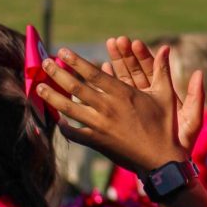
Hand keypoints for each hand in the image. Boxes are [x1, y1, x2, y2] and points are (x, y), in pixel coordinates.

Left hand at [36, 46, 203, 172]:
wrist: (162, 159)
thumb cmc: (165, 126)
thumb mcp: (166, 95)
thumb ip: (162, 71)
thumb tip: (167, 48)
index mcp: (122, 94)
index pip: (92, 73)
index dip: (76, 61)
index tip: (62, 51)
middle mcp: (108, 108)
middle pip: (76, 88)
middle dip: (57, 74)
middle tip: (45, 63)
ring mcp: (100, 126)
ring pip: (70, 109)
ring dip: (52, 97)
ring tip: (39, 87)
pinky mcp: (98, 142)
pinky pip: (75, 134)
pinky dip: (64, 128)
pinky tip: (56, 121)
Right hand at [104, 37, 204, 152]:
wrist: (168, 164)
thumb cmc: (182, 144)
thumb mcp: (192, 120)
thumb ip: (196, 97)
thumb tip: (199, 73)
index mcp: (165, 95)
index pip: (153, 70)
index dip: (144, 56)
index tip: (135, 43)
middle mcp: (148, 98)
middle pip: (135, 72)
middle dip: (126, 56)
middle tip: (116, 41)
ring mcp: (134, 106)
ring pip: (123, 82)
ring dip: (114, 65)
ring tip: (106, 49)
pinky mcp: (122, 117)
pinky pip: (113, 98)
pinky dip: (106, 85)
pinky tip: (99, 72)